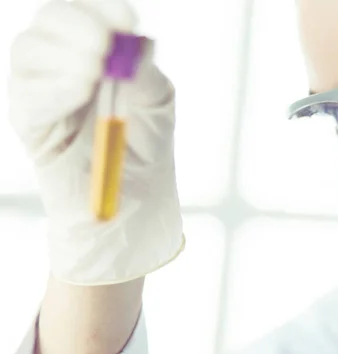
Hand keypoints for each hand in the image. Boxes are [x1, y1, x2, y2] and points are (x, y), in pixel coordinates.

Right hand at [9, 0, 183, 284]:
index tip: (128, 20)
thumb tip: (137, 42)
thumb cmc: (147, 144)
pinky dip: (53, 88)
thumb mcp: (156, 103)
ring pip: (29, 49)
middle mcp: (62, 62)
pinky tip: (80, 90)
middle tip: (105, 45)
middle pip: (51, 20)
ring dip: (63, 54)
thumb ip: (145, 73)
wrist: (136, 196)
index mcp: (95, 48)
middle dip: (80, 24)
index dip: (102, 7)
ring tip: (94, 72)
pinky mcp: (30, 122)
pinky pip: (26, 95)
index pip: (85, 9)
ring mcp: (41, 89)